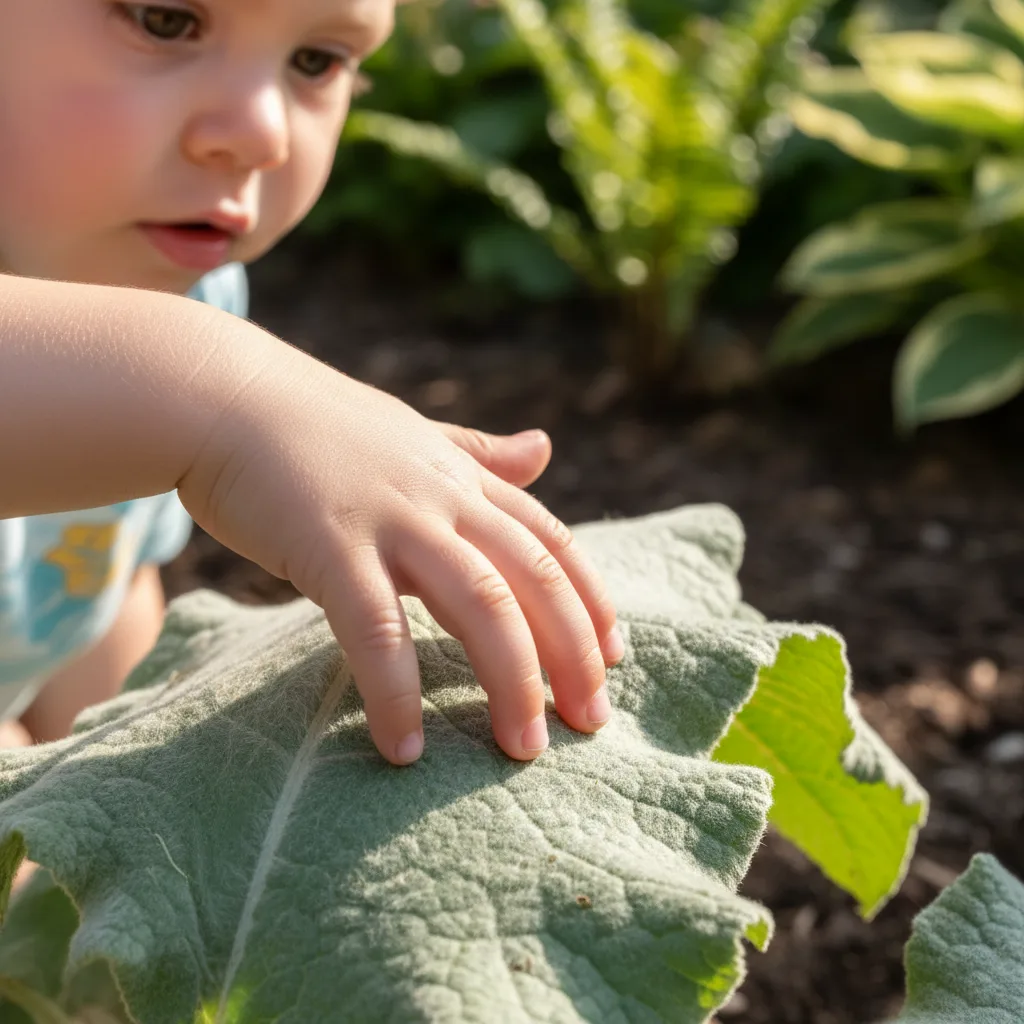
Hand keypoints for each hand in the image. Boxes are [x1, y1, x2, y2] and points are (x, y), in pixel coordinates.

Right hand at [180, 350, 621, 765]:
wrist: (224, 396)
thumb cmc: (317, 425)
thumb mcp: (415, 434)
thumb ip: (480, 452)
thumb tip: (546, 447)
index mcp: (463, 477)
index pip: (552, 539)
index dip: (591, 598)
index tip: (616, 656)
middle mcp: (443, 496)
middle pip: (534, 578)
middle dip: (572, 653)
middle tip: (592, 722)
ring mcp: (392, 518)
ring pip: (480, 603)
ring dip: (511, 679)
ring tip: (524, 750)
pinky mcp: (329, 545)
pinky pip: (376, 628)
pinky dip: (395, 690)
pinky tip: (406, 748)